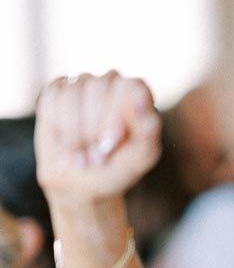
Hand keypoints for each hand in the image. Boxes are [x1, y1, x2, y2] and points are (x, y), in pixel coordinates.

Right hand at [35, 72, 160, 208]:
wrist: (81, 185)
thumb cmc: (116, 170)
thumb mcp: (138, 159)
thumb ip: (147, 131)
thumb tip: (142, 99)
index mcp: (138, 94)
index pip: (129, 86)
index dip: (115, 114)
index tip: (111, 143)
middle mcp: (111, 82)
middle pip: (98, 86)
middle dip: (93, 129)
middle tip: (98, 157)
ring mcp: (83, 84)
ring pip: (72, 93)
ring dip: (75, 133)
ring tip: (83, 156)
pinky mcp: (58, 90)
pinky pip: (52, 96)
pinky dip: (57, 125)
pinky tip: (66, 142)